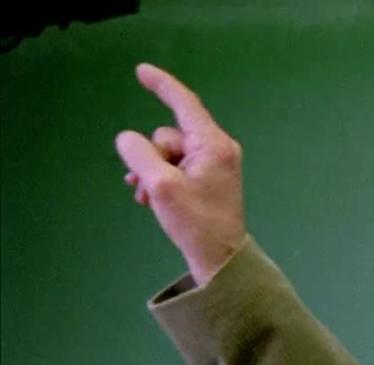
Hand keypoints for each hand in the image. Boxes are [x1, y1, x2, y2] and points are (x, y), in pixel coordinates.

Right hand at [116, 63, 246, 285]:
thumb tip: (128, 139)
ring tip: (149, 199)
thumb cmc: (197, 223)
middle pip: (167, 135)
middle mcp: (217, 149)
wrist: (219, 258)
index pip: (185, 103)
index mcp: (214, 144)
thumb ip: (140, 155)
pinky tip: (152, 201)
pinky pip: (173, 168)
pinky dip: (159, 181)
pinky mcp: (206, 180)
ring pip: (165, 154)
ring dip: (151, 173)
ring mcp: (212, 165)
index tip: (141, 71)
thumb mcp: (161, 186)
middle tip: (151, 188)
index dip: (162, 85)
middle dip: (150, 157)